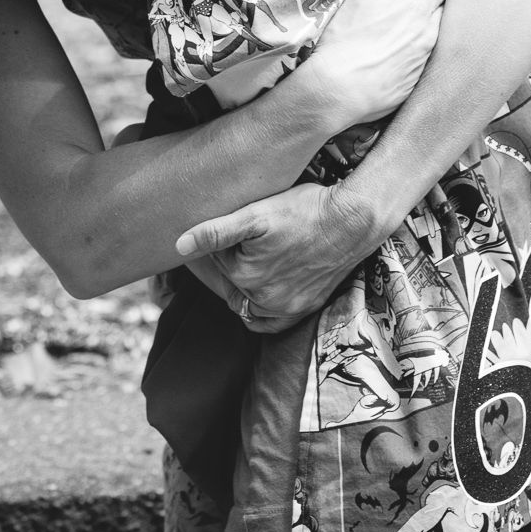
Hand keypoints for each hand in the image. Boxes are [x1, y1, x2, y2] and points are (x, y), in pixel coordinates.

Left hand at [176, 182, 384, 329]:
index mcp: (244, 276)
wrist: (352, 221)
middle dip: (230, 260)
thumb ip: (214, 232)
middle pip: (232, 279)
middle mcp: (263, 300)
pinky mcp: (305, 308)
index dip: (218, 241)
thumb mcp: (255, 214)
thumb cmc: (304, 210)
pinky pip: (271, 321)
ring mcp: (286, 308)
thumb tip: (178, 247)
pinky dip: (261, 310)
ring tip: (255, 255)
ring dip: (244, 282)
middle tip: (246, 237)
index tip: (227, 226)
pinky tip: (261, 288)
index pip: (215, 260)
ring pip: (248, 300)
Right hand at [298, 0, 453, 129]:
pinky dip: (416, 51)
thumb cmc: (348, 39)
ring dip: (428, 26)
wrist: (340, 89)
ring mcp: (425, 60)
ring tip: (407, 25)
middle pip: (446, 9)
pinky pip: (424, 59)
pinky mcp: (416, 81)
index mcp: (418, 8)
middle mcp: (429, 34)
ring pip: (436, 35)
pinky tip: (396, 52)